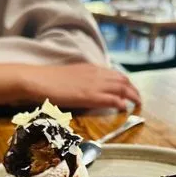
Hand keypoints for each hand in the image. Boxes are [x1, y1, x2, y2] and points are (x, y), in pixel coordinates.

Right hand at [0, 63, 140, 110]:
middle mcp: (96, 74)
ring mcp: (94, 85)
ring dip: (132, 96)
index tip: (130, 90)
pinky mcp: (90, 96)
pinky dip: (121, 103)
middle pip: (123, 80)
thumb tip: (88, 89)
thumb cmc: (49, 80)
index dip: (126, 82)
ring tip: (137, 104)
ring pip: (122, 88)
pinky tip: (125, 108)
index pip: (116, 74)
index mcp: (91, 68)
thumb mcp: (70, 76)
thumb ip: (83, 80)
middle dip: (133, 90)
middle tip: (138, 99)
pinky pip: (112, 99)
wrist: (37, 80)